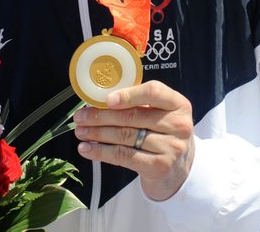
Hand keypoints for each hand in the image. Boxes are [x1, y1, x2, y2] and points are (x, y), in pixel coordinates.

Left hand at [73, 80, 194, 201]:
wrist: (179, 168)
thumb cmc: (163, 133)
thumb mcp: (160, 113)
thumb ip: (138, 103)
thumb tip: (98, 99)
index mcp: (178, 104)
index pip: (154, 92)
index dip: (128, 95)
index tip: (106, 99)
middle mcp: (178, 125)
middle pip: (132, 117)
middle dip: (101, 116)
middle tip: (80, 116)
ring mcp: (171, 147)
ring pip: (124, 136)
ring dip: (97, 133)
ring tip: (80, 132)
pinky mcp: (160, 166)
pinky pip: (124, 156)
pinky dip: (101, 152)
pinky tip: (87, 149)